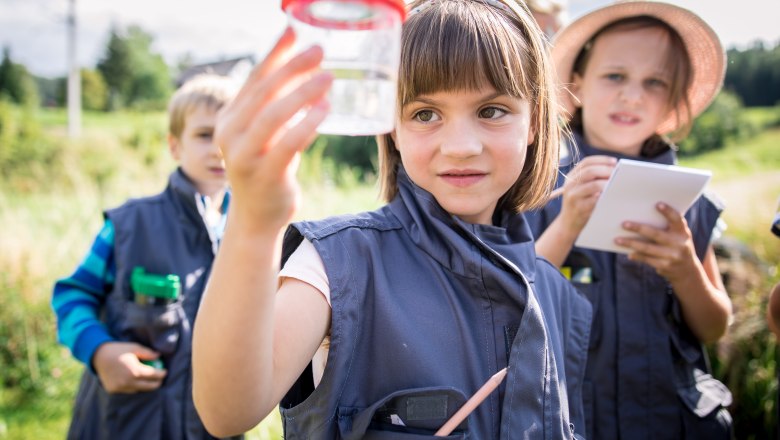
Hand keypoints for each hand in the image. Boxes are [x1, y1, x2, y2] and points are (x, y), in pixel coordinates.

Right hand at [92, 341, 166, 393]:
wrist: (98, 356)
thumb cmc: (119, 350)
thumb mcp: (135, 347)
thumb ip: (148, 353)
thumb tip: (159, 356)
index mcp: (135, 371)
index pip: (154, 376)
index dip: (162, 374)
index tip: (165, 372)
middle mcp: (128, 382)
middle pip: (149, 386)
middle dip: (157, 382)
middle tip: (160, 378)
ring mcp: (120, 388)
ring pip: (139, 390)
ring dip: (145, 385)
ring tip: (149, 380)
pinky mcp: (114, 390)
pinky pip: (128, 390)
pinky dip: (133, 386)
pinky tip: (135, 381)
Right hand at [215, 27, 332, 234]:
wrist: (258, 217)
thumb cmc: (267, 169)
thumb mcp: (267, 135)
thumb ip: (276, 107)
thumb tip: (305, 70)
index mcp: (228, 118)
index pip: (253, 79)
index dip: (274, 53)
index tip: (294, 31)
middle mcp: (229, 134)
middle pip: (263, 91)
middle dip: (292, 67)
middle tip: (320, 51)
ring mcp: (243, 155)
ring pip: (273, 114)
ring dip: (303, 93)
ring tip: (329, 78)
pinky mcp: (263, 174)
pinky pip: (287, 143)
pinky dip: (307, 123)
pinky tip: (325, 110)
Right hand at [558, 155, 615, 233]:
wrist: (568, 223)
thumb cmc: (579, 203)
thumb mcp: (579, 188)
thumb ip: (591, 179)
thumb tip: (614, 170)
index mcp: (571, 177)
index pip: (586, 162)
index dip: (601, 160)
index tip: (615, 162)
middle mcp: (570, 185)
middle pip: (590, 171)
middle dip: (607, 171)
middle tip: (618, 174)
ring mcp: (573, 197)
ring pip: (594, 185)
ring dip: (608, 184)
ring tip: (617, 185)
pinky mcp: (579, 208)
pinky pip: (596, 200)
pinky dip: (606, 197)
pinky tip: (612, 196)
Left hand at [615, 202, 697, 282]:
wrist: (687, 270)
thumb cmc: (677, 245)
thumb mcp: (678, 236)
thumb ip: (667, 227)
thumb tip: (640, 216)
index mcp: (683, 232)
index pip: (677, 220)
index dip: (668, 212)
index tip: (657, 204)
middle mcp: (680, 244)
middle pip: (656, 234)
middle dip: (638, 228)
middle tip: (623, 224)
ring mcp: (672, 256)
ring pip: (648, 248)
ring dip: (631, 244)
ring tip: (617, 240)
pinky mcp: (665, 266)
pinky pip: (647, 259)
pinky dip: (637, 255)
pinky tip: (628, 253)